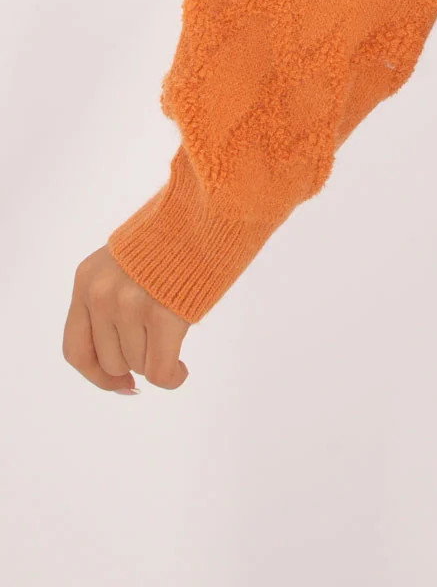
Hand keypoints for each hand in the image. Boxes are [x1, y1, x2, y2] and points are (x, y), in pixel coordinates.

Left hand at [63, 246, 190, 393]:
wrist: (209, 204)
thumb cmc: (177, 232)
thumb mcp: (128, 261)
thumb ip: (115, 298)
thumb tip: (121, 364)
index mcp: (87, 280)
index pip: (76, 349)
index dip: (97, 376)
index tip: (123, 383)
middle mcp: (101, 294)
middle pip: (112, 360)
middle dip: (138, 362)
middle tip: (161, 351)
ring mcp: (129, 304)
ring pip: (139, 364)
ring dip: (159, 361)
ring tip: (177, 340)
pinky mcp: (162, 314)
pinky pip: (161, 370)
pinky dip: (173, 377)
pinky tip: (183, 370)